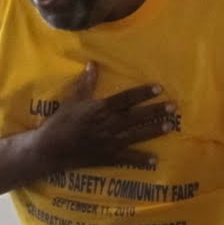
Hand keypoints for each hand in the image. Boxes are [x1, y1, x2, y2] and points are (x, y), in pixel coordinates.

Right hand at [33, 62, 177, 171]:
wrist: (50, 149)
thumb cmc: (60, 122)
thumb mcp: (72, 100)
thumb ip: (86, 83)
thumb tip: (92, 64)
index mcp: (100, 109)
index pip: (126, 98)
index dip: (143, 93)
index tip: (159, 88)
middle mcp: (108, 124)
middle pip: (137, 116)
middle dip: (156, 111)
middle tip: (173, 107)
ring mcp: (109, 142)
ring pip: (137, 135)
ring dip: (154, 131)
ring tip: (170, 127)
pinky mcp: (107, 157)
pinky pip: (128, 159)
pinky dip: (141, 160)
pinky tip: (155, 160)